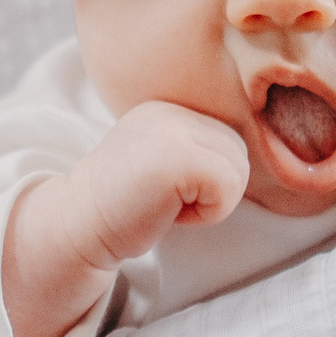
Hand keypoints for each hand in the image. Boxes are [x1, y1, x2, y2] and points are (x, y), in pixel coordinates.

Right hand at [4, 101, 249, 336]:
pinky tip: (167, 212)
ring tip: (165, 205)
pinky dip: (207, 213)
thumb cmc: (121, 209)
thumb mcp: (157, 164)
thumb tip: (258, 162)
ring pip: (238, 171)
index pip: (225, 141)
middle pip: (238, 153)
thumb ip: (193, 152)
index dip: (203, 180)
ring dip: (209, 202)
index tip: (160, 190)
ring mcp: (174, 129)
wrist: (77, 227)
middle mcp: (170, 110)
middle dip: (212, 189)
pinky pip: (229, 189)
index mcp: (165, 109)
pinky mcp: (180, 156)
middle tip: (165, 202)